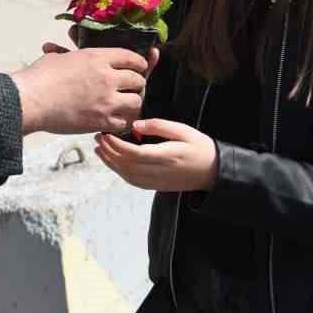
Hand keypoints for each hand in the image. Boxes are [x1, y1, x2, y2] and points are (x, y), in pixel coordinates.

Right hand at [12, 44, 154, 135]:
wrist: (31, 101)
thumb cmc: (39, 77)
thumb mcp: (57, 57)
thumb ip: (66, 52)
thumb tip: (55, 46)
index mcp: (97, 57)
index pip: (132, 57)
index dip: (139, 63)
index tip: (139, 67)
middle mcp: (107, 77)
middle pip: (138, 80)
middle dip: (136, 84)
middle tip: (131, 88)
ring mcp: (106, 100)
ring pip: (136, 101)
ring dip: (132, 103)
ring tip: (125, 105)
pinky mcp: (102, 120)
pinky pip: (125, 122)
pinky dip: (122, 121)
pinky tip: (115, 120)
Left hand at [93, 118, 217, 191]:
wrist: (213, 171)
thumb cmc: (199, 147)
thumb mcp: (182, 130)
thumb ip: (159, 126)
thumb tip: (135, 125)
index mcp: (166, 156)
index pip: (133, 153)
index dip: (116, 146)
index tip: (105, 134)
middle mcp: (159, 172)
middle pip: (126, 165)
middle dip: (108, 152)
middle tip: (98, 137)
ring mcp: (157, 182)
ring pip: (127, 176)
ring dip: (110, 163)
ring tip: (99, 149)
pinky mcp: (156, 186)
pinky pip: (133, 182)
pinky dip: (120, 173)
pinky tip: (113, 162)